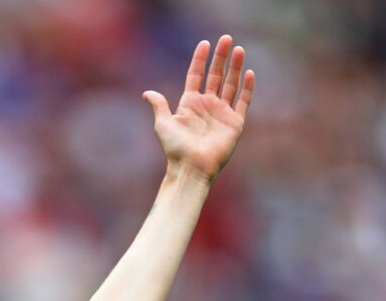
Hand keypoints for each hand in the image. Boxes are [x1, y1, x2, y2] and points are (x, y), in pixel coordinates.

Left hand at [143, 35, 254, 183]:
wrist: (191, 167)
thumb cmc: (175, 148)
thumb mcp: (163, 124)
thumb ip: (159, 106)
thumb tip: (147, 93)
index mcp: (189, 104)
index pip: (196, 76)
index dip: (200, 60)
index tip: (204, 44)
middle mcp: (207, 106)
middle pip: (216, 76)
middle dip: (221, 57)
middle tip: (226, 39)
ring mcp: (222, 113)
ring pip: (231, 84)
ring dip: (235, 67)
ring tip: (239, 49)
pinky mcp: (234, 123)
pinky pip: (242, 101)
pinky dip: (246, 87)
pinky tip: (248, 73)